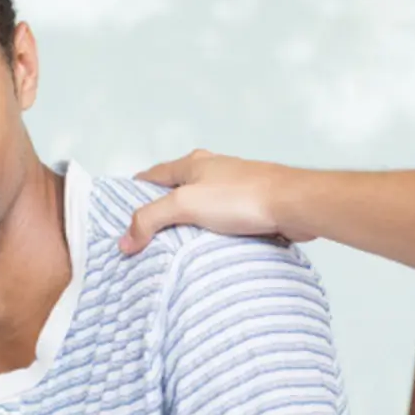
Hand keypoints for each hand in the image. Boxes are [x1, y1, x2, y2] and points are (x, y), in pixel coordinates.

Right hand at [120, 150, 312, 253]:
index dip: (134, 193)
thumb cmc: (244, 197)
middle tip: (145, 238)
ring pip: (200, 209)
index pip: (152, 176)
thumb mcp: (186, 204)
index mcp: (193, 164)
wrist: (292, 205)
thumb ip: (151, 219)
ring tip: (174, 250)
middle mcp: (212, 172)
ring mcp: (232, 189)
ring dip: (188, 226)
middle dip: (161, 213)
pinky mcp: (250, 208)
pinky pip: (222, 222)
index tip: (121, 214)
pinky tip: (208, 251)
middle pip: (176, 193)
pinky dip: (211, 234)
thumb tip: (126, 240)